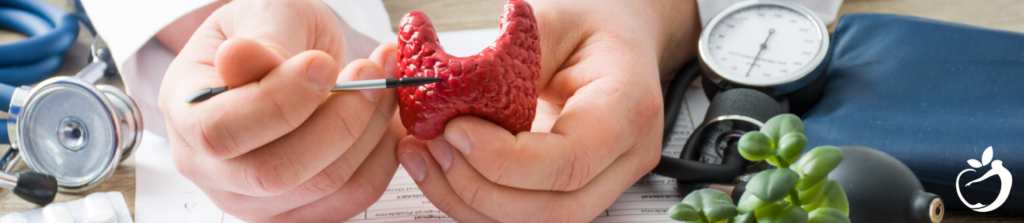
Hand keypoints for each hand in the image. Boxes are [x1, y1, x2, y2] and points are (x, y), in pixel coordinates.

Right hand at [158, 0, 401, 220]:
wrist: (290, 56)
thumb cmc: (270, 34)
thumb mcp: (262, 14)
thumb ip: (261, 40)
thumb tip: (242, 60)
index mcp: (187, 114)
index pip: (221, 132)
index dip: (280, 103)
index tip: (324, 64)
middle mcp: (211, 169)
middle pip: (276, 172)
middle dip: (338, 120)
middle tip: (370, 72)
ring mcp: (255, 199)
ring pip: (324, 184)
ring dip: (369, 130)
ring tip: (382, 82)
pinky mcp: (301, 209)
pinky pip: (354, 195)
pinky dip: (382, 155)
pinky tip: (384, 117)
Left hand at [395, 0, 699, 221]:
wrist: (618, 37)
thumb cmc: (591, 25)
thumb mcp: (549, 22)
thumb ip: (510, 62)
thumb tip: (452, 98)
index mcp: (627, 108)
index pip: (570, 161)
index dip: (505, 160)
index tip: (455, 130)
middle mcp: (625, 156)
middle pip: (554, 208)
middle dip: (480, 187)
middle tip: (433, 145)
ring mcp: (605, 181)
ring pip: (537, 222)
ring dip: (469, 200)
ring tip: (426, 157)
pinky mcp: (575, 190)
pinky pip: (525, 213)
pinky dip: (476, 200)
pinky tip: (443, 167)